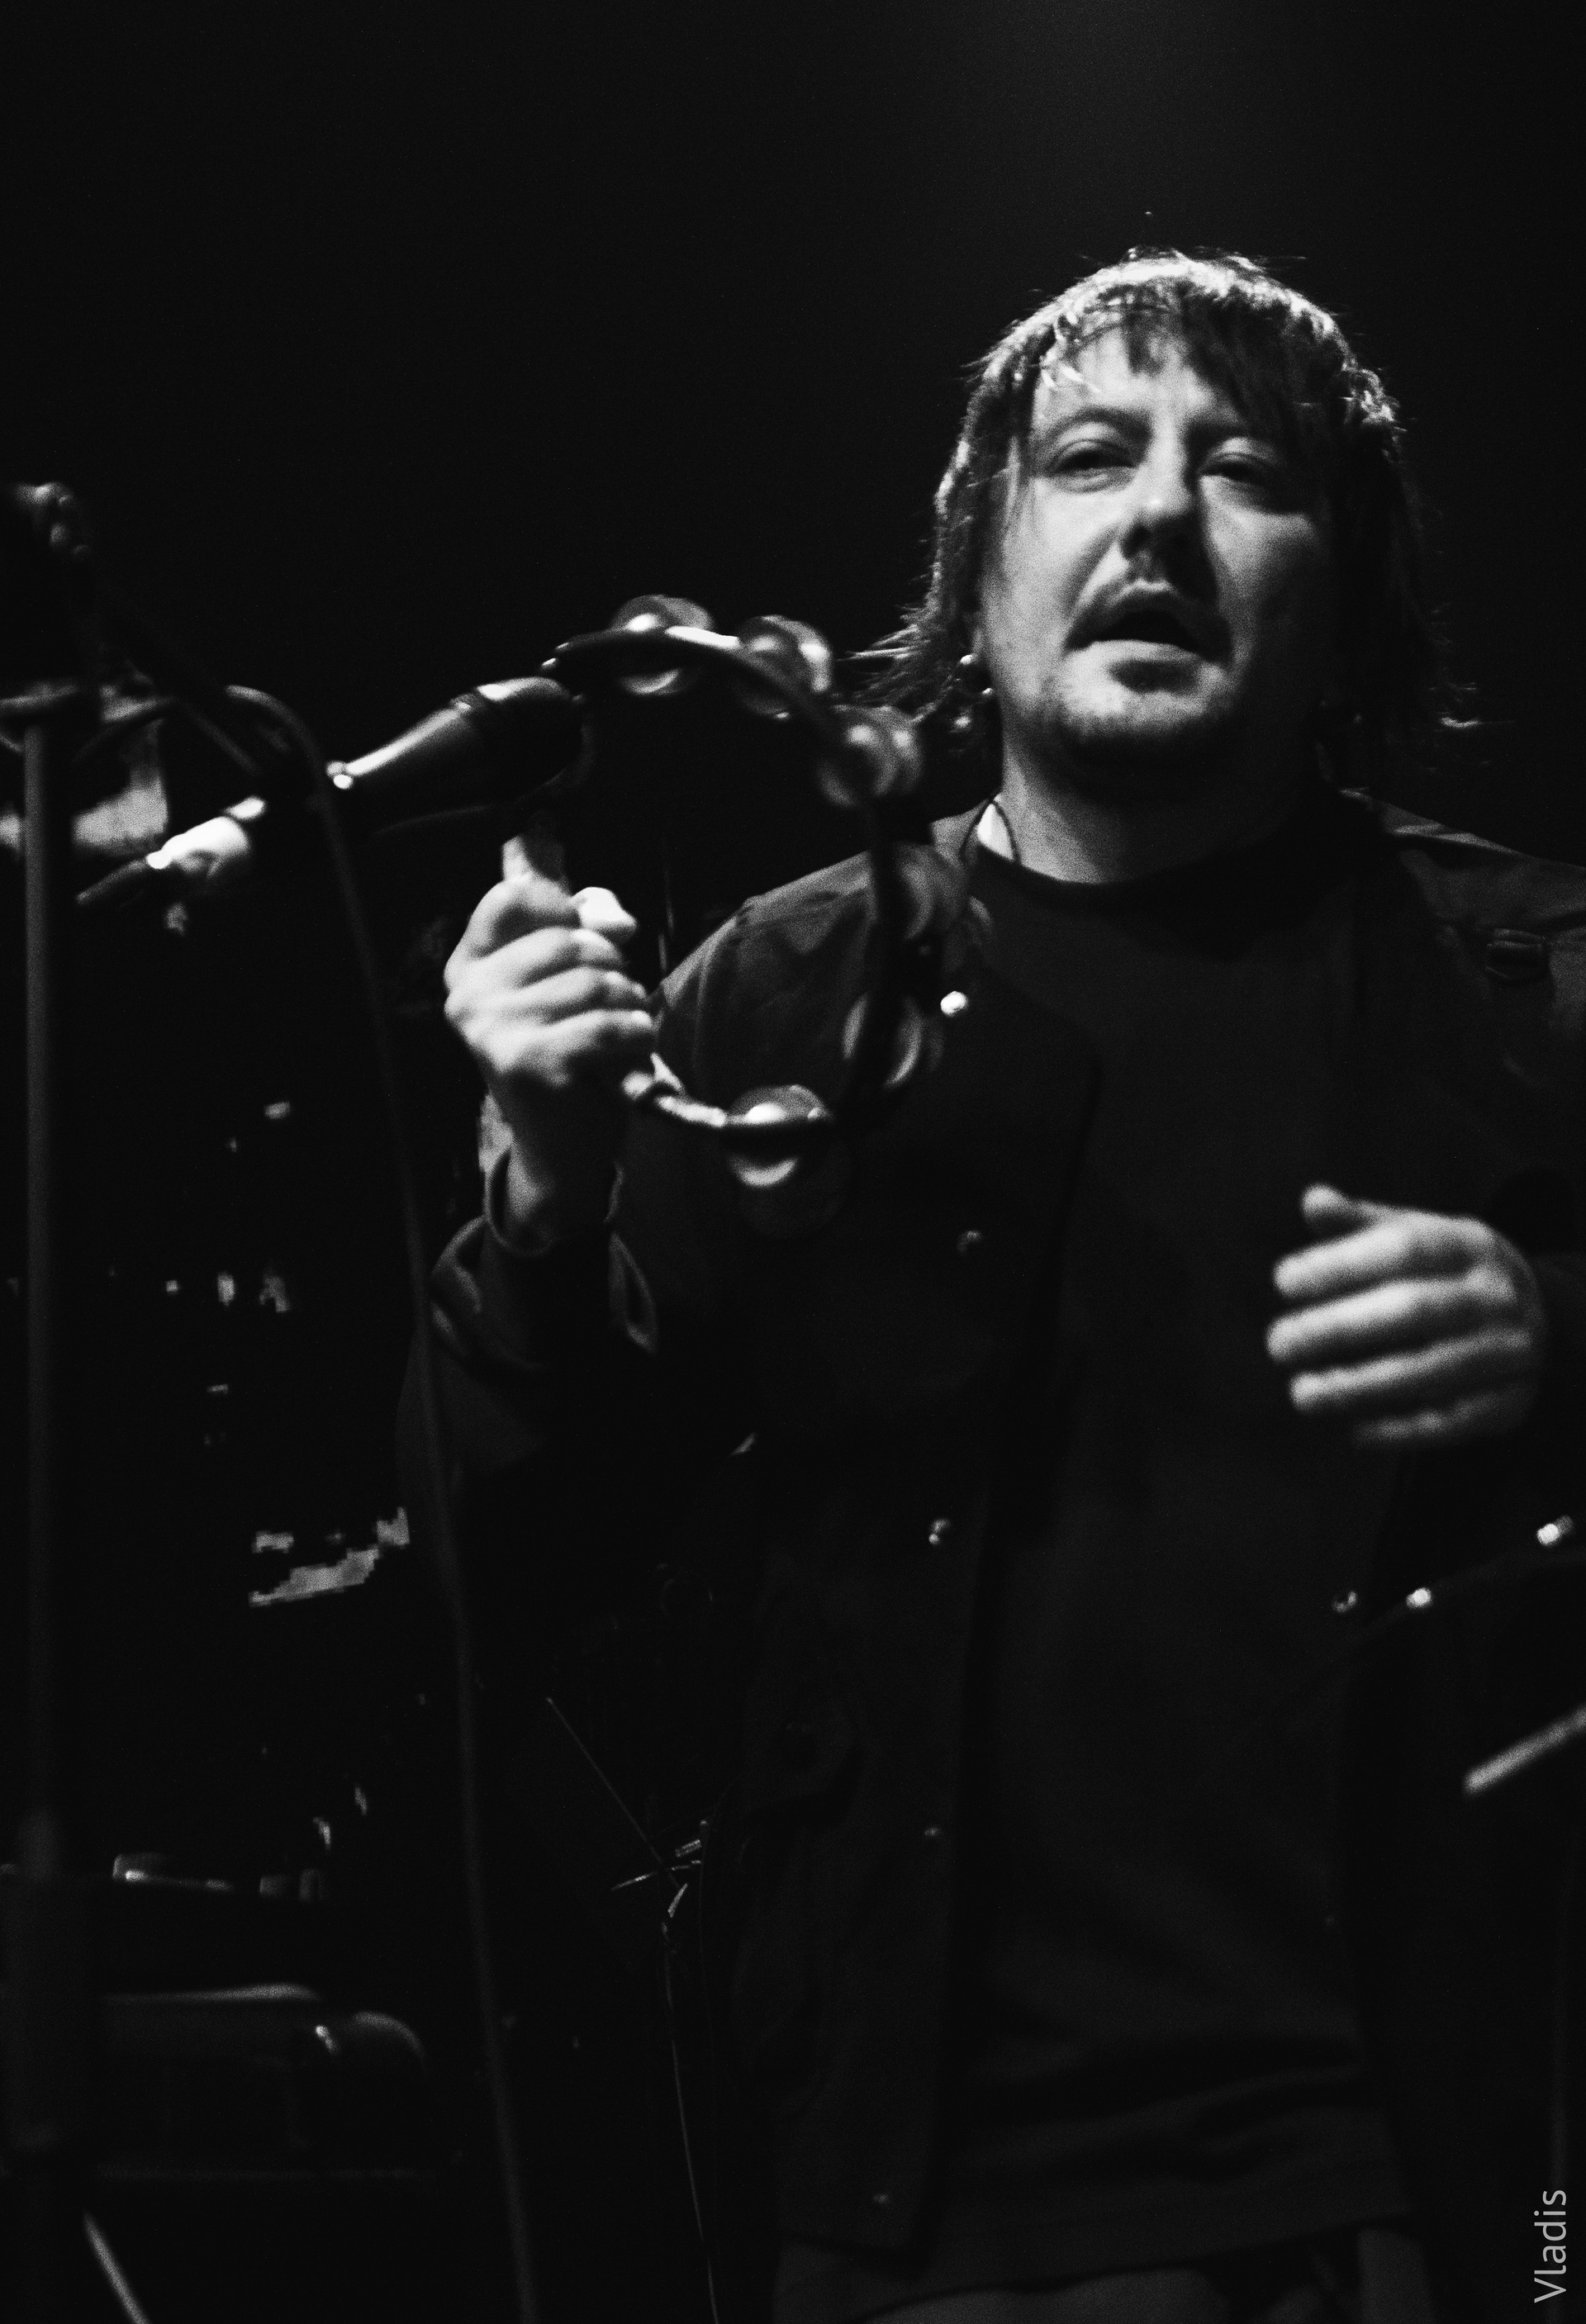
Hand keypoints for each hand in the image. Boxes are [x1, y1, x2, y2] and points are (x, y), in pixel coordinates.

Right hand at [444, 871, 654, 1243]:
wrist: (561, 1148)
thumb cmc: (569, 1057)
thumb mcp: (568, 988)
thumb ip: (584, 937)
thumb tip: (618, 922)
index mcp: (469, 971)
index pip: (509, 899)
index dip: (562, 908)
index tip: (588, 937)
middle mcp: (469, 998)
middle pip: (566, 940)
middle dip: (612, 966)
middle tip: (618, 999)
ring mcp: (494, 1031)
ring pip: (594, 982)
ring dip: (630, 1004)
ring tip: (626, 1029)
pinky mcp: (530, 1064)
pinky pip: (607, 1025)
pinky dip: (636, 1035)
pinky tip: (632, 1052)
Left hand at [1265, 1183, 1548, 1449]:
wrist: (1534, 1319)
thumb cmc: (1447, 1273)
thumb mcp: (1415, 1236)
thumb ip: (1360, 1224)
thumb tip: (1312, 1200)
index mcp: (1469, 1244)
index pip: (1404, 1248)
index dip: (1341, 1264)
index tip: (1284, 1282)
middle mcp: (1496, 1295)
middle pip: (1413, 1310)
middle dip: (1339, 1328)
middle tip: (1279, 1343)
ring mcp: (1509, 1351)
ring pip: (1430, 1371)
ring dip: (1359, 1386)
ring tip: (1302, 1392)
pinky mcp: (1510, 1402)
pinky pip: (1453, 1420)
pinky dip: (1400, 1430)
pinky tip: (1353, 1432)